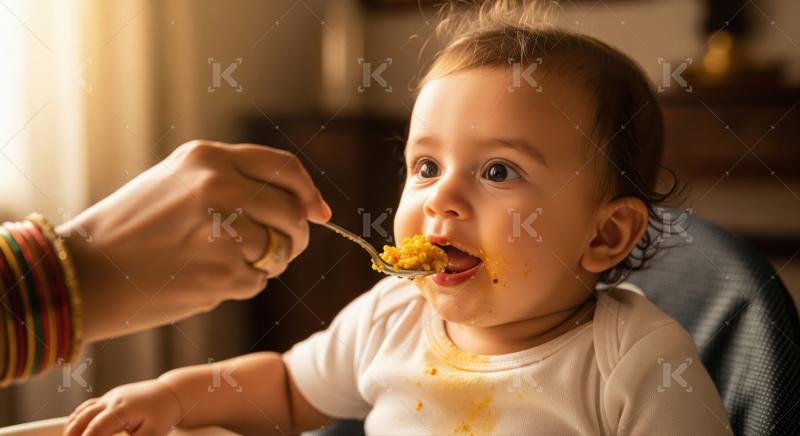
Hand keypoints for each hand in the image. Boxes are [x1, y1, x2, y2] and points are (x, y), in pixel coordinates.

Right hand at [58, 140, 331, 341]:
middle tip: (281, 249)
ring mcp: (221, 230)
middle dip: (296, 236)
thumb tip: (304, 207)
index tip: (320, 213)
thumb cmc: (131, 229)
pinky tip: (208, 279)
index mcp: (206, 158)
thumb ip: (234, 182)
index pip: (284, 168)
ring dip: (268, 264)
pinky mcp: (221, 272)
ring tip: (231, 263)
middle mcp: (219, 187)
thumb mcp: (177, 183)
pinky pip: (258, 280)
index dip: (308, 193)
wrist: (86, 273)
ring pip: (280, 250)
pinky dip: (243, 285)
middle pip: (293, 212)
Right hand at [64, 380, 181, 435]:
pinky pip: (86, 408)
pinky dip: (76, 420)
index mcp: (121, 409)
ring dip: (72, 428)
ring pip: (81, 412)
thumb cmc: (162, 414)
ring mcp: (107, 398)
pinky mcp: (107, 399)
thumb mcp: (153, 433)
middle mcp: (111, 401)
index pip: (96, 428)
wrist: (168, 393)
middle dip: (73, 435)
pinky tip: (74, 432)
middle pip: (83, 419)